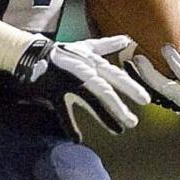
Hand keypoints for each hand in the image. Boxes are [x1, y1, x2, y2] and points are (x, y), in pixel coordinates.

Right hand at [13, 36, 150, 140]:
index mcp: (93, 62)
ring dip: (105, 116)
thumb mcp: (87, 47)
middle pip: (105, 89)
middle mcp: (84, 71)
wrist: (34, 54)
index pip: (115, 75)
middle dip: (120, 105)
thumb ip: (107, 45)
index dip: (131, 87)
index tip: (146, 100)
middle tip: (134, 122)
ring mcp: (69, 81)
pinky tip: (78, 139)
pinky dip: (70, 125)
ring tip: (119, 130)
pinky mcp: (54, 90)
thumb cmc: (64, 52)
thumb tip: (127, 40)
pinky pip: (63, 110)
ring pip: (89, 99)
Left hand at [124, 21, 179, 115]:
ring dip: (138, 77)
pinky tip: (125, 65)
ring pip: (152, 91)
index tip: (165, 48)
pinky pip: (147, 90)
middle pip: (164, 87)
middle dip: (150, 74)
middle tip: (137, 57)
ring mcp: (171, 103)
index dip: (176, 63)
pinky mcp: (161, 102)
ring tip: (126, 60)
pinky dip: (136, 79)